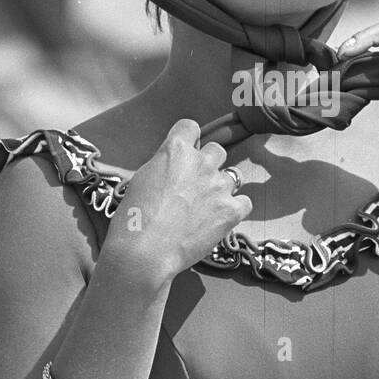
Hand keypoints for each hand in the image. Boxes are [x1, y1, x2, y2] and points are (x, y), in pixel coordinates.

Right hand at [101, 118, 252, 283]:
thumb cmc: (134, 219)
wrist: (145, 251)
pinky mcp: (231, 210)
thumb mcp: (142, 179)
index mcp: (176, 150)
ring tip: (206, 206)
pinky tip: (220, 219)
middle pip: (217, 150)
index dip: (188, 139)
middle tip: (196, 184)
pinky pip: (244, 202)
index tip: (186, 151)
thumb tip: (173, 168)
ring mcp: (219, 186)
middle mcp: (201, 163)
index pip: (190, 127)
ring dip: (221, 187)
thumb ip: (164, 166)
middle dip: (208, 164)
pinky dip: (235, 209)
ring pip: (232, 176)